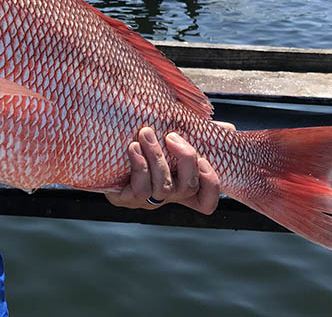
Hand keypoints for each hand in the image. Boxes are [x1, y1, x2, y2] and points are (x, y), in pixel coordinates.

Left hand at [105, 123, 233, 213]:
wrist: (104, 150)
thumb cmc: (144, 144)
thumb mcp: (173, 138)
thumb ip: (199, 133)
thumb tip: (227, 129)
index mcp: (180, 185)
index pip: (206, 201)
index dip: (211, 185)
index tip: (205, 161)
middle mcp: (166, 196)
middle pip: (187, 188)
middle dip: (184, 159)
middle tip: (172, 135)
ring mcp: (146, 200)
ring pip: (162, 187)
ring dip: (157, 157)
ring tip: (146, 133)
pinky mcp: (125, 198)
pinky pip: (139, 188)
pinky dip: (139, 165)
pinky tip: (133, 147)